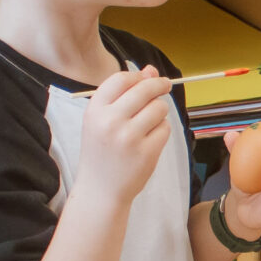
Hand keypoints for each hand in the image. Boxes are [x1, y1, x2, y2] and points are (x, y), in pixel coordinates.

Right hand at [80, 68, 176, 205]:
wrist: (100, 189)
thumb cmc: (101, 151)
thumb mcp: (102, 120)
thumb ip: (125, 94)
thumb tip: (151, 70)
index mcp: (95, 110)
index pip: (122, 79)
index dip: (139, 77)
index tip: (148, 78)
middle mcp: (110, 121)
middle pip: (145, 89)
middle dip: (159, 85)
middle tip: (165, 86)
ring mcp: (129, 138)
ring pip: (159, 108)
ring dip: (159, 112)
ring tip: (148, 124)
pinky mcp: (147, 152)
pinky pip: (165, 129)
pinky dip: (161, 131)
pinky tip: (149, 141)